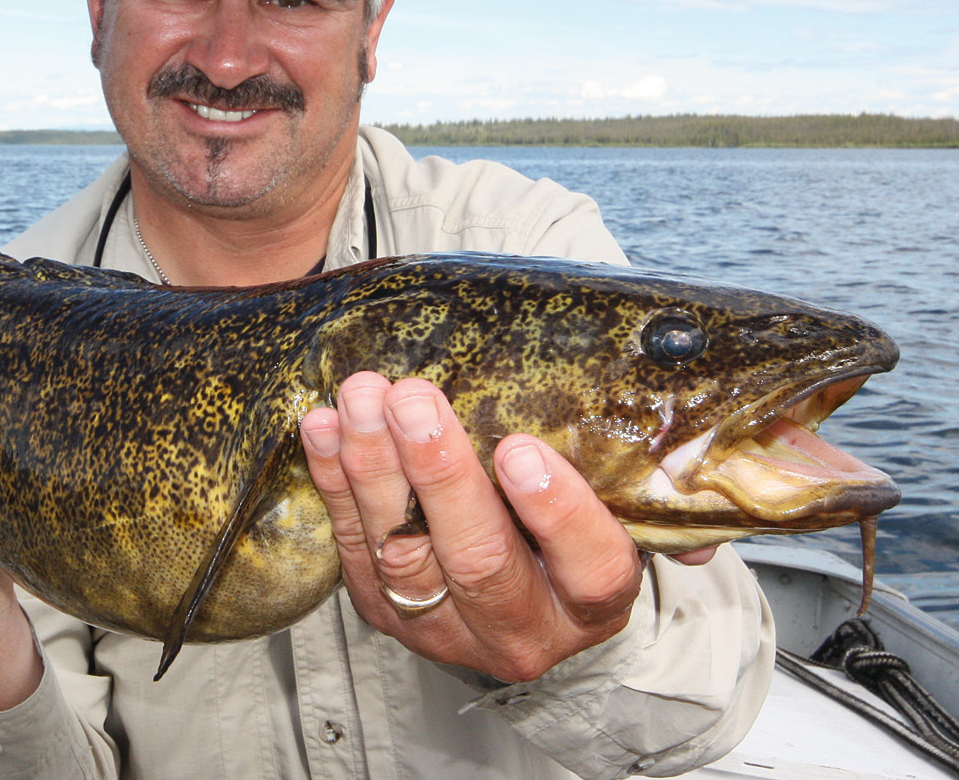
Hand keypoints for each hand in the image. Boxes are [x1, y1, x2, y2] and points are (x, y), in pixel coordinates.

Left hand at [301, 374, 692, 683]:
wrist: (525, 604)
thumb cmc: (576, 537)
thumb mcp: (626, 520)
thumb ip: (652, 494)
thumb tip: (701, 457)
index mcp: (594, 604)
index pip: (591, 570)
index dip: (557, 513)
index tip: (521, 450)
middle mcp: (521, 627)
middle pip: (479, 559)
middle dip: (441, 473)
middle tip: (415, 399)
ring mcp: (443, 625)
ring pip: (403, 551)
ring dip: (374, 467)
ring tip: (363, 397)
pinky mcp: (383, 610)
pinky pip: (351, 544)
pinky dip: (333, 481)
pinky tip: (323, 426)